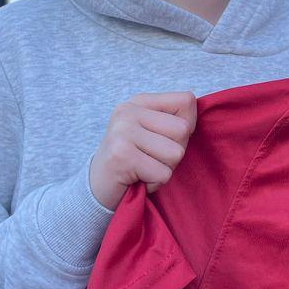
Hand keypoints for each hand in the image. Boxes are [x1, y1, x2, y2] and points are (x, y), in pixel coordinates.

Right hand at [89, 91, 196, 209]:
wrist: (96, 188)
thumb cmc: (134, 160)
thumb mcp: (152, 132)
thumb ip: (174, 120)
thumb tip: (192, 123)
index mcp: (139, 101)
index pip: (187, 101)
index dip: (188, 125)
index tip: (166, 138)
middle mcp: (128, 111)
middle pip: (183, 129)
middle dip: (175, 151)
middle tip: (152, 158)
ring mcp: (122, 132)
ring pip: (176, 153)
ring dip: (165, 169)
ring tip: (144, 168)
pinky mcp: (121, 156)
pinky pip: (163, 174)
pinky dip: (154, 183)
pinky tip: (137, 179)